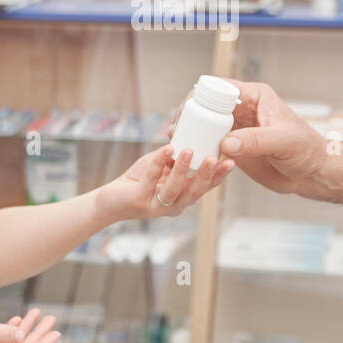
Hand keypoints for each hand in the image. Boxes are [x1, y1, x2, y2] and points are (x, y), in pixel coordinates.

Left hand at [96, 143, 233, 221]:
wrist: (111, 199)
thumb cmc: (140, 180)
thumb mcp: (162, 166)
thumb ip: (176, 157)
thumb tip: (190, 137)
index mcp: (184, 196)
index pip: (206, 187)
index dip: (219, 176)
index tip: (231, 161)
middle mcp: (175, 204)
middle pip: (195, 191)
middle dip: (206, 174)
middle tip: (215, 158)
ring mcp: (157, 205)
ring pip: (174, 189)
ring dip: (182, 169)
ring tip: (189, 151)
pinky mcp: (139, 201)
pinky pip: (151, 180)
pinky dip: (158, 163)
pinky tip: (166, 150)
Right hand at [167, 79, 325, 194]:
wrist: (312, 173)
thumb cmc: (306, 150)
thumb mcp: (283, 142)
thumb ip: (256, 140)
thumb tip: (226, 142)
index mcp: (254, 96)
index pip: (220, 87)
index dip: (200, 95)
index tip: (187, 111)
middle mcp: (243, 108)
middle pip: (207, 104)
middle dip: (189, 114)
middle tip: (176, 129)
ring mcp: (237, 128)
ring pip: (206, 124)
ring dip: (191, 131)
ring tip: (176, 143)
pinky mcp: (234, 146)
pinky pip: (211, 144)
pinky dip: (199, 148)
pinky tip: (188, 157)